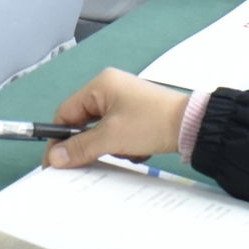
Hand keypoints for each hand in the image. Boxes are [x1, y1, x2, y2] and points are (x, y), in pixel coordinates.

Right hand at [42, 70, 195, 167]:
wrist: (194, 127)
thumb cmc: (151, 124)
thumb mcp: (111, 137)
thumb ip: (80, 147)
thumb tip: (53, 158)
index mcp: (100, 85)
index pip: (65, 112)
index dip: (58, 138)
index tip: (54, 162)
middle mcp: (111, 89)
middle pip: (83, 123)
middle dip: (90, 144)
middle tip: (89, 162)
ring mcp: (126, 101)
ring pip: (102, 131)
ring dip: (110, 146)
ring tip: (126, 151)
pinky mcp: (138, 114)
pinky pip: (118, 133)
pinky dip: (124, 146)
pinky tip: (139, 150)